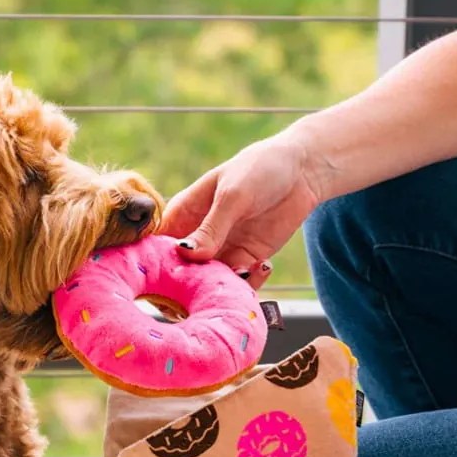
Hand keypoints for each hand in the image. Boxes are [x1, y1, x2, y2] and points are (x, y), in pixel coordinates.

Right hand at [160, 134, 324, 286]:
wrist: (304, 171)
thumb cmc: (260, 168)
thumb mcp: (233, 195)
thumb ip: (211, 228)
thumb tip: (187, 254)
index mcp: (181, 216)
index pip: (155, 247)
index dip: (153, 267)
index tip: (168, 279)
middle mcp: (194, 239)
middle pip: (176, 276)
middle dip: (188, 288)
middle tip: (210, 286)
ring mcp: (218, 254)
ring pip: (205, 287)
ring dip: (222, 288)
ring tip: (245, 272)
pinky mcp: (243, 263)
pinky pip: (237, 287)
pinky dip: (248, 286)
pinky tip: (263, 265)